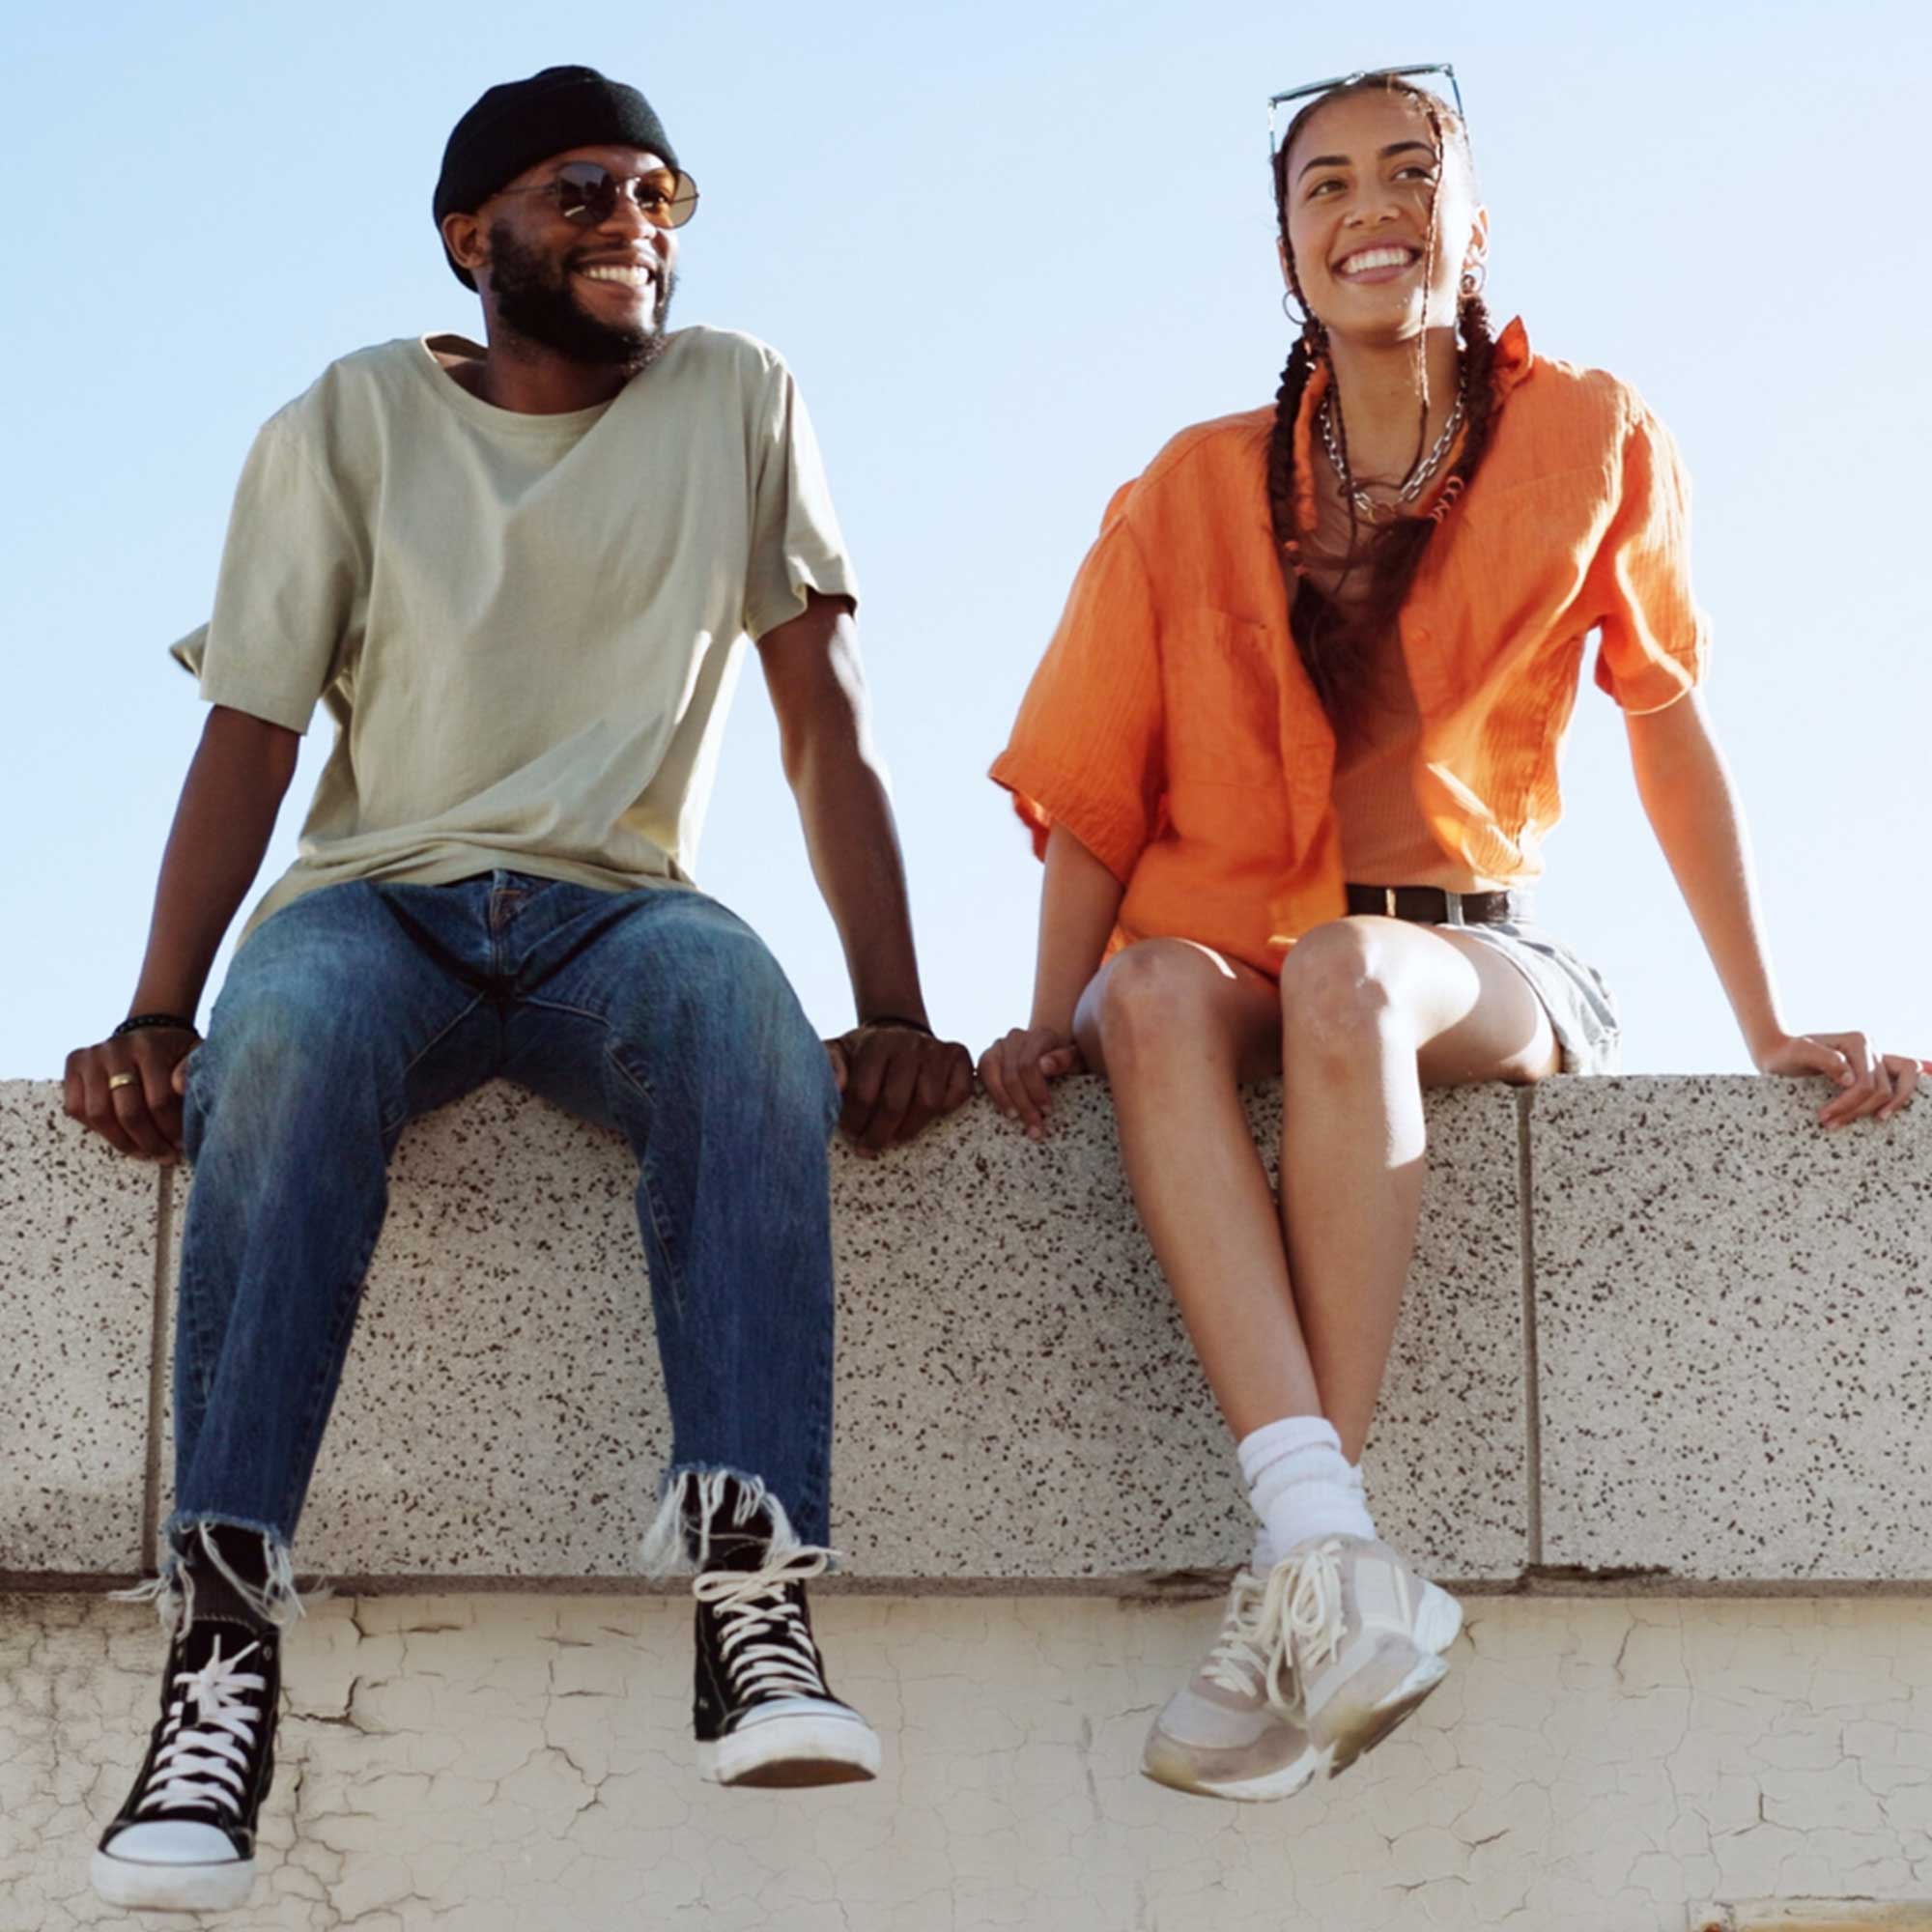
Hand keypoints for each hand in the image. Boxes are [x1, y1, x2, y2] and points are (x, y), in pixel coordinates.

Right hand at [63, 1027, 198, 1162]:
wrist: (149, 1032)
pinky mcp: (74, 1063)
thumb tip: (180, 1086)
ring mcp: (92, 1056)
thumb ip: (193, 1070)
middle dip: (149, 1142)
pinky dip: (96, 1129)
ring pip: (99, 1115)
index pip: (159, 1100)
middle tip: (164, 1156)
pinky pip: (76, 1108)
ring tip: (143, 1153)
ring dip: (122, 1142)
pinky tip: (120, 1137)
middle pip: (128, 1111)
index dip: (171, 1129)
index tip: (181, 1145)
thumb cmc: (175, 1053)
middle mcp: (116, 1049)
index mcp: (149, 1047)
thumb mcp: (194, 1055)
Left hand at [826, 1021, 974, 1152]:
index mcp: (876, 1043)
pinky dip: (947, 1109)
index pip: (864, 1093)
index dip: (855, 1121)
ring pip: (928, 1103)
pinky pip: (959, 1093)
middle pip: (895, 1103)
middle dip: (879, 1134)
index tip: (851, 1132)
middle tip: (869, 1147)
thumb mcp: (838, 1051)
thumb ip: (829, 1064)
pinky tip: (927, 1115)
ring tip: (896, 1136)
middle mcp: (909, 1043)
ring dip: (910, 1128)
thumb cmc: (865, 1052)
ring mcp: (937, 1049)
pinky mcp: (959, 1055)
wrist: (897, 1030)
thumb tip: (837, 1086)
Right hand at [977, 1025, 1085, 1140]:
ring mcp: (999, 1045)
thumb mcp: (1075, 1060)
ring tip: (1015, 1118)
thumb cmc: (1064, 1060)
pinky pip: (982, 1075)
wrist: (1050, 1051)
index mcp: (1040, 1035)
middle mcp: (1016, 1037)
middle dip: (1023, 1103)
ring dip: (1004, 1100)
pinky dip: (992, 1093)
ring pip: (993, 1074)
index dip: (1036, 1090)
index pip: (1029, 1064)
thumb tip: (1044, 1066)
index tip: (1047, 1111)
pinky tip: (1003, 1109)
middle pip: (1012, 1073)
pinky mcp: (987, 1056)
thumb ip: (1064, 1060)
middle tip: (1034, 1126)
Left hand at [1755, 1030, 1923, 1126]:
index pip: (1865, 1083)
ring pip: (1889, 1091)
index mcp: (1858, 1042)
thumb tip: (1851, 1079)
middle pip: (1880, 1090)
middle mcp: (1872, 1048)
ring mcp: (1876, 1059)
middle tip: (1828, 1123)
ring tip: (1842, 1123)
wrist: (1780, 1053)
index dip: (1848, 1104)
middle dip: (1856, 1110)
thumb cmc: (1787, 1053)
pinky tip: (1880, 1114)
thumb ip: (1824, 1059)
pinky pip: (1897, 1085)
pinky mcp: (1873, 1071)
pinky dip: (1896, 1100)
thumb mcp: (1798, 1053)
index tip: (1824, 1116)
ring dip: (1872, 1110)